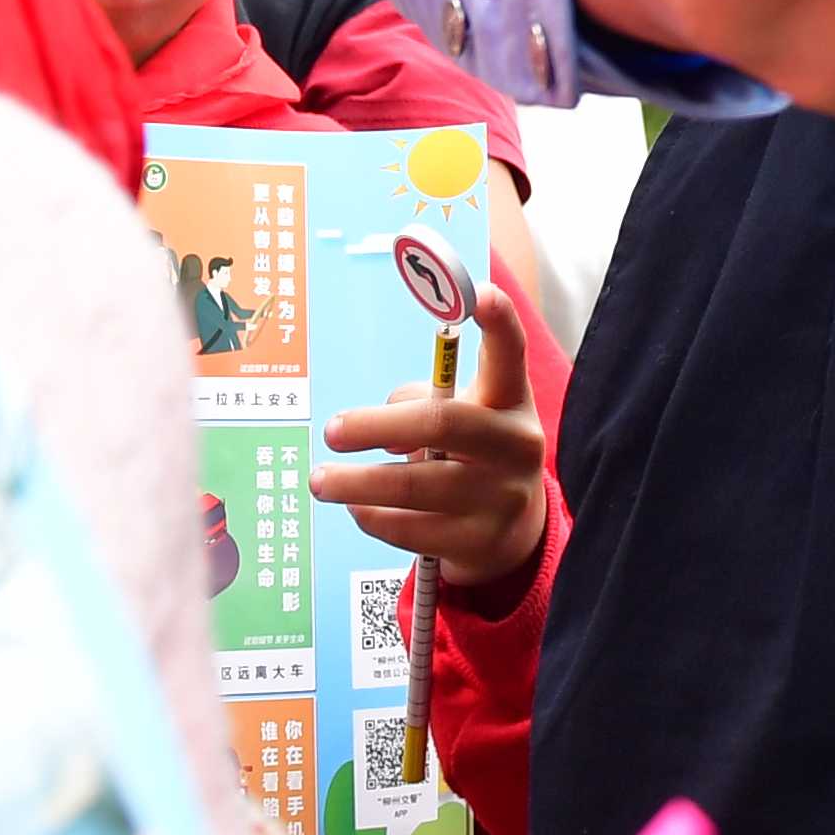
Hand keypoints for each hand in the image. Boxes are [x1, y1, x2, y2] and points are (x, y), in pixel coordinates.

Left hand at [312, 280, 546, 592]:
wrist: (514, 532)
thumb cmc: (473, 453)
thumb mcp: (466, 417)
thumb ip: (421, 405)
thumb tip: (379, 432)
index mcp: (511, 399)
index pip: (509, 353)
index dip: (498, 322)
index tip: (480, 293)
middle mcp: (515, 444)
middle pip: (442, 423)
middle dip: (376, 426)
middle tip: (332, 431)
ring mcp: (500, 497)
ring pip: (414, 486)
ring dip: (356, 483)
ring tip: (320, 481)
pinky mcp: (478, 541)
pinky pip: (409, 528)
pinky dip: (372, 516)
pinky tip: (357, 507)